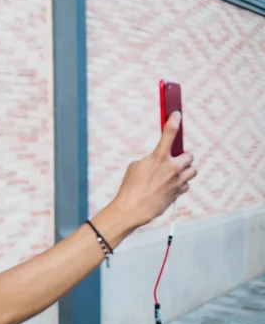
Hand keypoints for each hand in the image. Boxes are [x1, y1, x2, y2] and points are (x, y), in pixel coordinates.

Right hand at [112, 111, 196, 229]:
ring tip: (175, 173)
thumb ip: (151, 160)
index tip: (177, 114)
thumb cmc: (130, 187)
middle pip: (189, 155)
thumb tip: (159, 160)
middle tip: (176, 158)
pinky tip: (171, 186)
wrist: (133, 208)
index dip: (174, 121)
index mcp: (158, 158)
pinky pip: (186, 185)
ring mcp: (177, 181)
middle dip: (184, 156)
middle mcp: (171, 168)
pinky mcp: (178, 193)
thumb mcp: (136, 166)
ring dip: (186, 170)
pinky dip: (181, 184)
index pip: (169, 134)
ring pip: (193, 170)